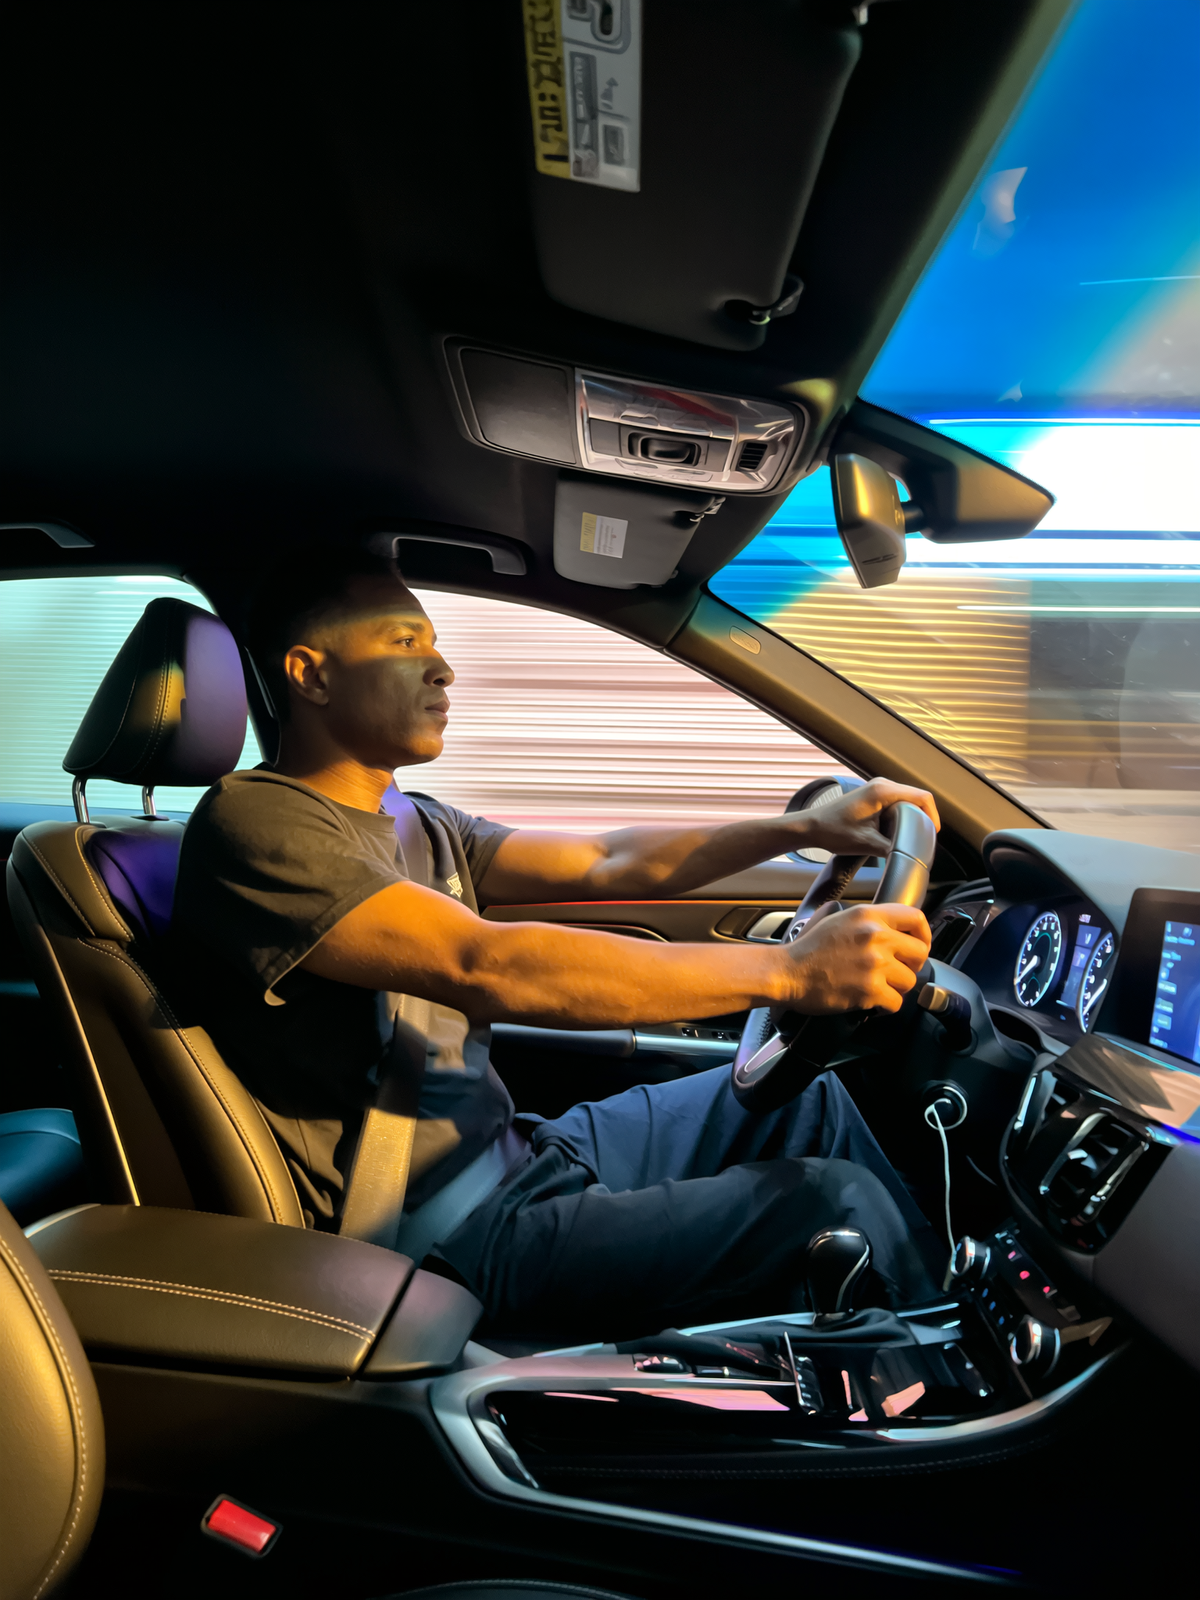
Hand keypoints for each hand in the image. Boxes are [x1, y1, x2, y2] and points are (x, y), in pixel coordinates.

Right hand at [780, 902, 930, 1014]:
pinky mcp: (870, 991)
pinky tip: (872, 1002)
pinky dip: (886, 1006)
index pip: (916, 919)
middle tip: (896, 971)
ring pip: (909, 981)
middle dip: (911, 965)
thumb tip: (897, 932)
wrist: (787, 973)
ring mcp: (874, 965)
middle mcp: (876, 937)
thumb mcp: (841, 920)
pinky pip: (896, 1003)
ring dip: (896, 987)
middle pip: (919, 953)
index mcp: (869, 916)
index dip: (923, 934)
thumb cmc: (810, 949)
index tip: (919, 945)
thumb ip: (870, 922)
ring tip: (877, 987)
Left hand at [790, 778, 939, 857]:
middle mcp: (882, 785)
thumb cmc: (833, 831)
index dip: (933, 815)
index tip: (932, 833)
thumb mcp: (866, 843)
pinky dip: (901, 817)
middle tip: (921, 839)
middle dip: (922, 818)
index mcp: (882, 791)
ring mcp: (878, 789)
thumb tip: (910, 855)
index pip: (922, 797)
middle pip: (917, 798)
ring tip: (909, 837)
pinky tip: (896, 832)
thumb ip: (892, 848)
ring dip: (911, 818)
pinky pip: (897, 803)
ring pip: (908, 801)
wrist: (812, 827)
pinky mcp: (874, 796)